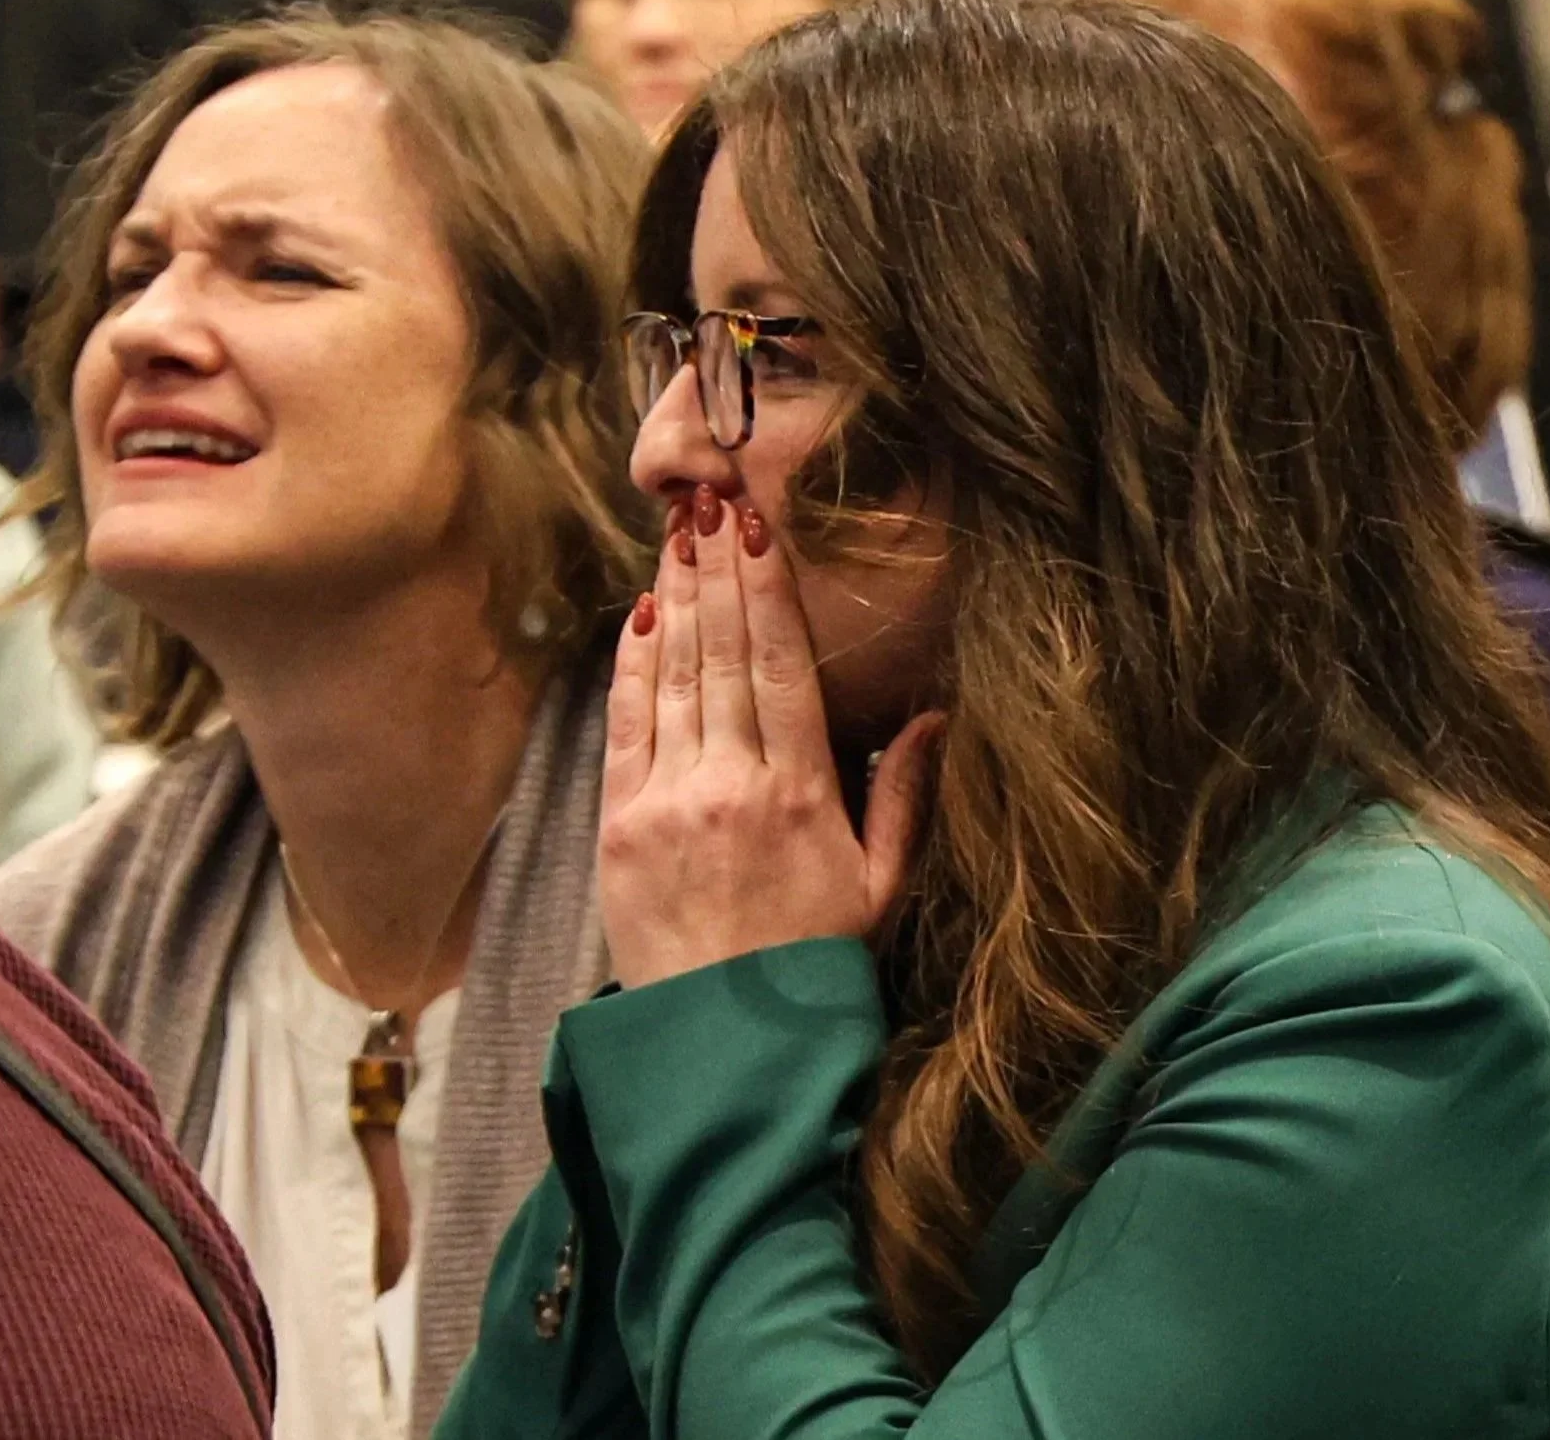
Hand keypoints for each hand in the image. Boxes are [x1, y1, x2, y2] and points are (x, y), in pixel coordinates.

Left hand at [599, 485, 943, 988]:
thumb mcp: (881, 888)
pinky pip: (626, 730)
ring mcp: (668, 804)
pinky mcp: (619, 830)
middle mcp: (732, 784)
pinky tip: (642, 617)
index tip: (757, 526)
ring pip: (673, 677)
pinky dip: (632, 669)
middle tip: (708, 496)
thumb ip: (904, 797)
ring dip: (675, 599)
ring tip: (678, 533)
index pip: (780, 666)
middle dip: (715, 568)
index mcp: (802, 794)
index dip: (766, 589)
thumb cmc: (815, 970)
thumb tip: (929, 717)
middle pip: (722, 653)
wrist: (725, 1054)